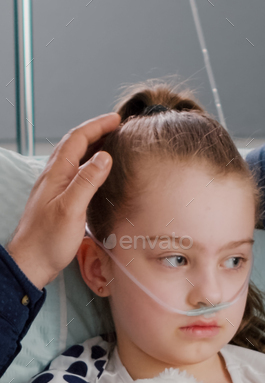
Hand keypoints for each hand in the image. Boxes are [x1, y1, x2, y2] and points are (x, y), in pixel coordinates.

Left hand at [6, 112, 119, 289]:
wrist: (30, 262)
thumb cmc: (48, 241)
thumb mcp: (71, 210)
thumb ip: (87, 181)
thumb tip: (104, 157)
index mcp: (56, 174)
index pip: (77, 139)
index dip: (97, 126)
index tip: (117, 120)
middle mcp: (53, 176)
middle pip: (74, 144)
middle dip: (95, 130)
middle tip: (116, 126)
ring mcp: (54, 187)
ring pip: (73, 156)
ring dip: (91, 144)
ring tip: (109, 141)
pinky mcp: (57, 199)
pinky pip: (73, 171)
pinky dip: (87, 162)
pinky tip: (96, 171)